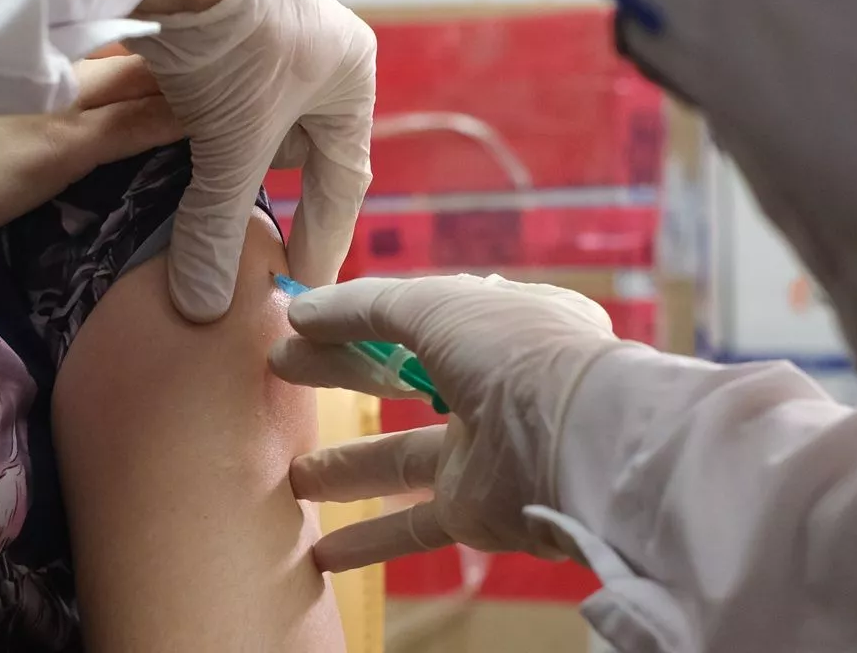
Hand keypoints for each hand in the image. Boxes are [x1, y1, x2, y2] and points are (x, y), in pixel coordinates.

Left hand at [127, 0, 374, 322]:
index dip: (324, 235)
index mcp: (352, 81)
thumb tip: (204, 308)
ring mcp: (273, 37)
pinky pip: (224, 96)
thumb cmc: (236, 45)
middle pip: (301, 150)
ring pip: (258, 122)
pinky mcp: (225, 26)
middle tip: (259, 249)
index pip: (343, 179)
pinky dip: (205, 129)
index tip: (305, 284)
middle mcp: (322, 57)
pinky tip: (182, 154)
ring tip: (213, 207)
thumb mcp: (231, 144)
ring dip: (234, 162)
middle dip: (276, 197)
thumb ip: (216, 226)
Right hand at [268, 275, 635, 572]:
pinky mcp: (477, 507)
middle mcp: (494, 381)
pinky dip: (369, 538)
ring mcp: (485, 447)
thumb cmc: (513, 352)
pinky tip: (322, 552)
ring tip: (290, 471)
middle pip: (399, 375)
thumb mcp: (435, 304)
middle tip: (280, 368)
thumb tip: (303, 312)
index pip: (419, 312)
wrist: (577, 442)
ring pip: (401, 455)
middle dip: (338, 371)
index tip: (303, 319)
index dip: (360, 314)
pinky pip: (414, 522)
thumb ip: (366, 306)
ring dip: (346, 464)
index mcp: (498, 321)